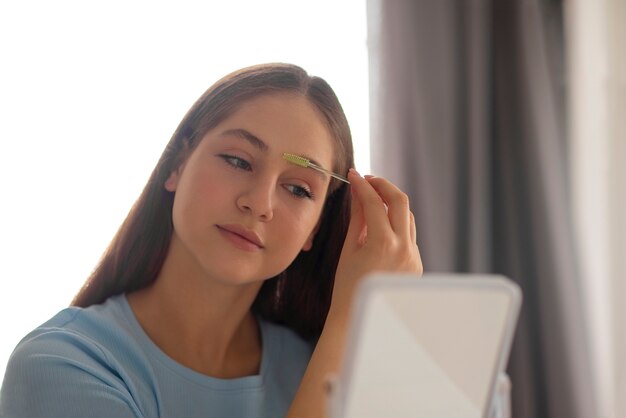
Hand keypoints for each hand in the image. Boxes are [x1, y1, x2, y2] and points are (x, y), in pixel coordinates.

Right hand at [329, 169, 422, 318]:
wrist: (358, 318)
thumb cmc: (347, 286)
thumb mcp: (348, 249)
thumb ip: (357, 218)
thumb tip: (358, 193)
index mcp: (383, 244)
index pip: (374, 202)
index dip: (362, 185)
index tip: (353, 176)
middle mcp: (404, 248)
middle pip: (400, 201)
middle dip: (384, 185)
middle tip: (368, 180)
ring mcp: (413, 257)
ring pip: (408, 217)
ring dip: (392, 205)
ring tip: (373, 201)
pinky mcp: (416, 265)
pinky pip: (409, 236)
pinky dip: (396, 225)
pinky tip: (380, 227)